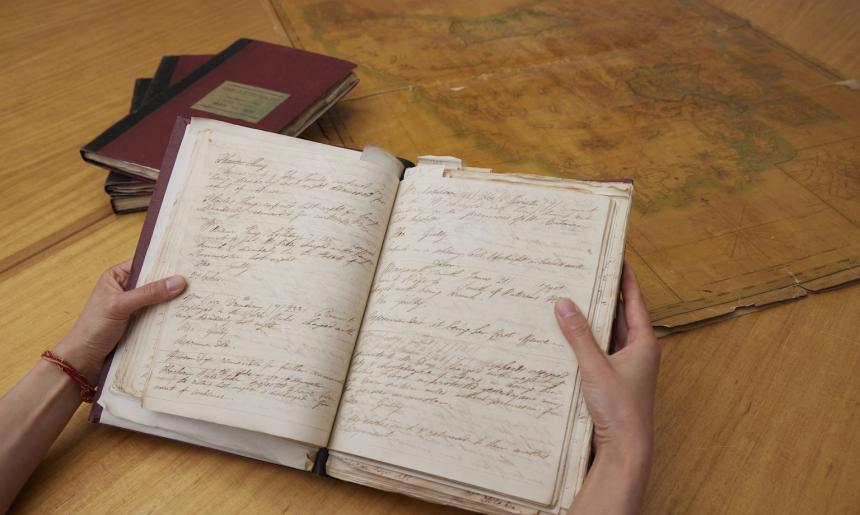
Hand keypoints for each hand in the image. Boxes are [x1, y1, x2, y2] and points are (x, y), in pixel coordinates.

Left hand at [52, 261, 186, 382]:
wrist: (83, 361)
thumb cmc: (93, 328)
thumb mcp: (120, 306)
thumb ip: (149, 293)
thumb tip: (179, 281)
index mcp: (117, 277)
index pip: (146, 264)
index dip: (166, 263)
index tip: (189, 263)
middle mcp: (127, 290)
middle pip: (155, 282)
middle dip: (173, 284)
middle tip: (199, 281)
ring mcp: (134, 308)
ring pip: (159, 301)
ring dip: (173, 303)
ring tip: (199, 298)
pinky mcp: (139, 324)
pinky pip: (158, 317)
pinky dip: (169, 318)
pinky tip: (185, 317)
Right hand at [555, 263, 659, 513]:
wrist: (625, 451)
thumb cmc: (620, 410)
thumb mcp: (595, 367)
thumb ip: (579, 335)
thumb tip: (564, 303)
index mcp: (644, 343)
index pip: (634, 300)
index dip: (625, 277)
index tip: (615, 255)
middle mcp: (636, 352)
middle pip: (619, 315)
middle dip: (602, 295)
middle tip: (584, 272)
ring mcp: (624, 367)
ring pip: (606, 334)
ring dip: (590, 319)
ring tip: (570, 297)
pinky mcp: (610, 381)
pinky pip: (596, 352)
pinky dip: (583, 341)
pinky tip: (565, 335)